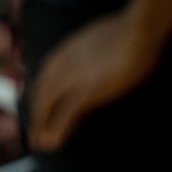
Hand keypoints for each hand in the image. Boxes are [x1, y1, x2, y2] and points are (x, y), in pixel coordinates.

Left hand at [28, 11, 159, 151]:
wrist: (137, 29)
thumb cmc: (129, 29)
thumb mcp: (101, 34)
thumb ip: (91, 46)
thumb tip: (96, 50)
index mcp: (68, 49)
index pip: (47, 74)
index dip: (41, 93)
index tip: (38, 106)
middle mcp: (65, 63)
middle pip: (44, 90)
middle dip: (37, 112)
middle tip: (34, 131)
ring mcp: (75, 76)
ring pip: (49, 102)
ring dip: (42, 123)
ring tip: (39, 142)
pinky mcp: (88, 90)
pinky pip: (67, 111)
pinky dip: (57, 127)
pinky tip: (51, 141)